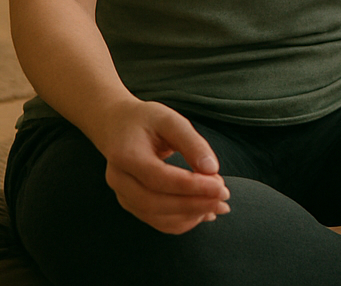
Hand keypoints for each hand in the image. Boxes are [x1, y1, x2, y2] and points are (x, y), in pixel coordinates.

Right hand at [93, 99, 229, 233]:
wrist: (117, 126)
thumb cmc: (146, 120)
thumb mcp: (170, 119)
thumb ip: (191, 142)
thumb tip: (211, 169)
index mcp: (126, 155)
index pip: (159, 178)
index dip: (192, 186)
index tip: (221, 187)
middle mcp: (119, 180)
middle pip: (155, 202)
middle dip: (193, 204)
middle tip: (223, 198)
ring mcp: (122, 195)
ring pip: (155, 216)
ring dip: (190, 216)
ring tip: (218, 206)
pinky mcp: (131, 204)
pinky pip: (156, 220)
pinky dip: (181, 221)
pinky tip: (203, 213)